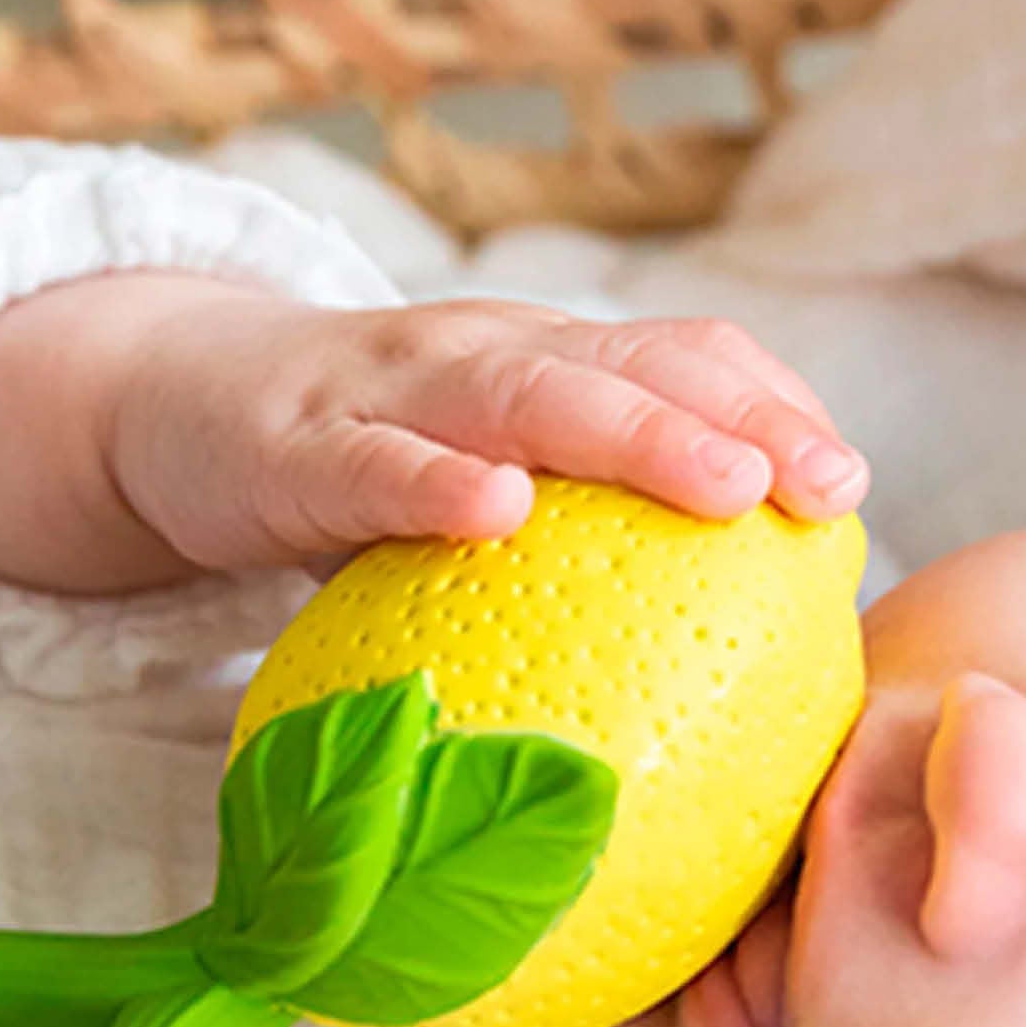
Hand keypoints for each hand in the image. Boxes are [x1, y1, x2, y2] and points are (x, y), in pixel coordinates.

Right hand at [113, 285, 869, 576]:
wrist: (177, 405)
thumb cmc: (361, 468)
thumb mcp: (477, 481)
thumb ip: (570, 544)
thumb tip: (688, 670)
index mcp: (542, 364)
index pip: (676, 356)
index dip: (768, 404)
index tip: (848, 486)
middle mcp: (484, 355)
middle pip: (628, 365)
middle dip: (739, 418)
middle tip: (827, 485)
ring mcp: (391, 389)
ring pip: (522, 393)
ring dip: (631, 430)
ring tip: (723, 483)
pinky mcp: (295, 440)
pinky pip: (370, 460)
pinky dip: (433, 479)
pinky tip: (496, 510)